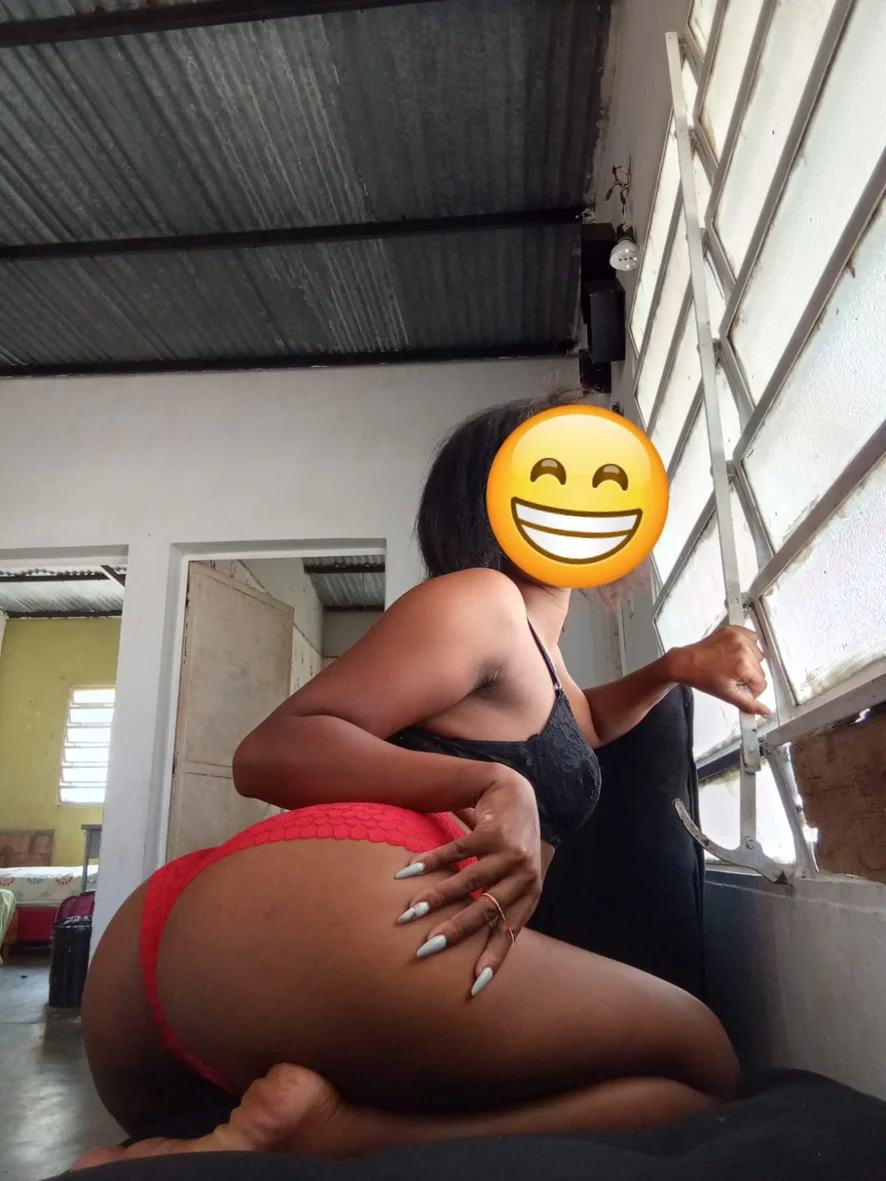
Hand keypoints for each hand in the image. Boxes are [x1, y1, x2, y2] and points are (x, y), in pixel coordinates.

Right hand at [393, 768, 541, 994]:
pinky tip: (408, 872)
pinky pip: (456, 850)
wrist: (516, 794)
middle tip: (426, 948)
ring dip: (436, 898)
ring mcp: (509, 852)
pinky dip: (430, 862)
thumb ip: (498, 904)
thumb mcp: (513, 877)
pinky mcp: (492, 831)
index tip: (474, 985)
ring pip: (468, 881)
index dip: (493, 957)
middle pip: (486, 909)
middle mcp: (523, 875)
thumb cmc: (510, 844)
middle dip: (454, 931)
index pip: (510, 932)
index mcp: (529, 894)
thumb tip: (469, 945)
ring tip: (409, 913)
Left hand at [666, 625, 770, 715]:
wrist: (686, 662)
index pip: (762, 683)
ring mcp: (738, 637)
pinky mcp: (734, 630)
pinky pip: (752, 638)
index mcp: (743, 665)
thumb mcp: (727, 694)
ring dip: (749, 661)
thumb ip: (749, 704)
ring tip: (732, 664)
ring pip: (758, 655)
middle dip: (749, 676)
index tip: (740, 687)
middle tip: (733, 676)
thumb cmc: (702, 677)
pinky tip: (736, 653)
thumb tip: (766, 711)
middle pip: (761, 669)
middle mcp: (743, 648)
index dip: (752, 690)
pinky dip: (748, 646)